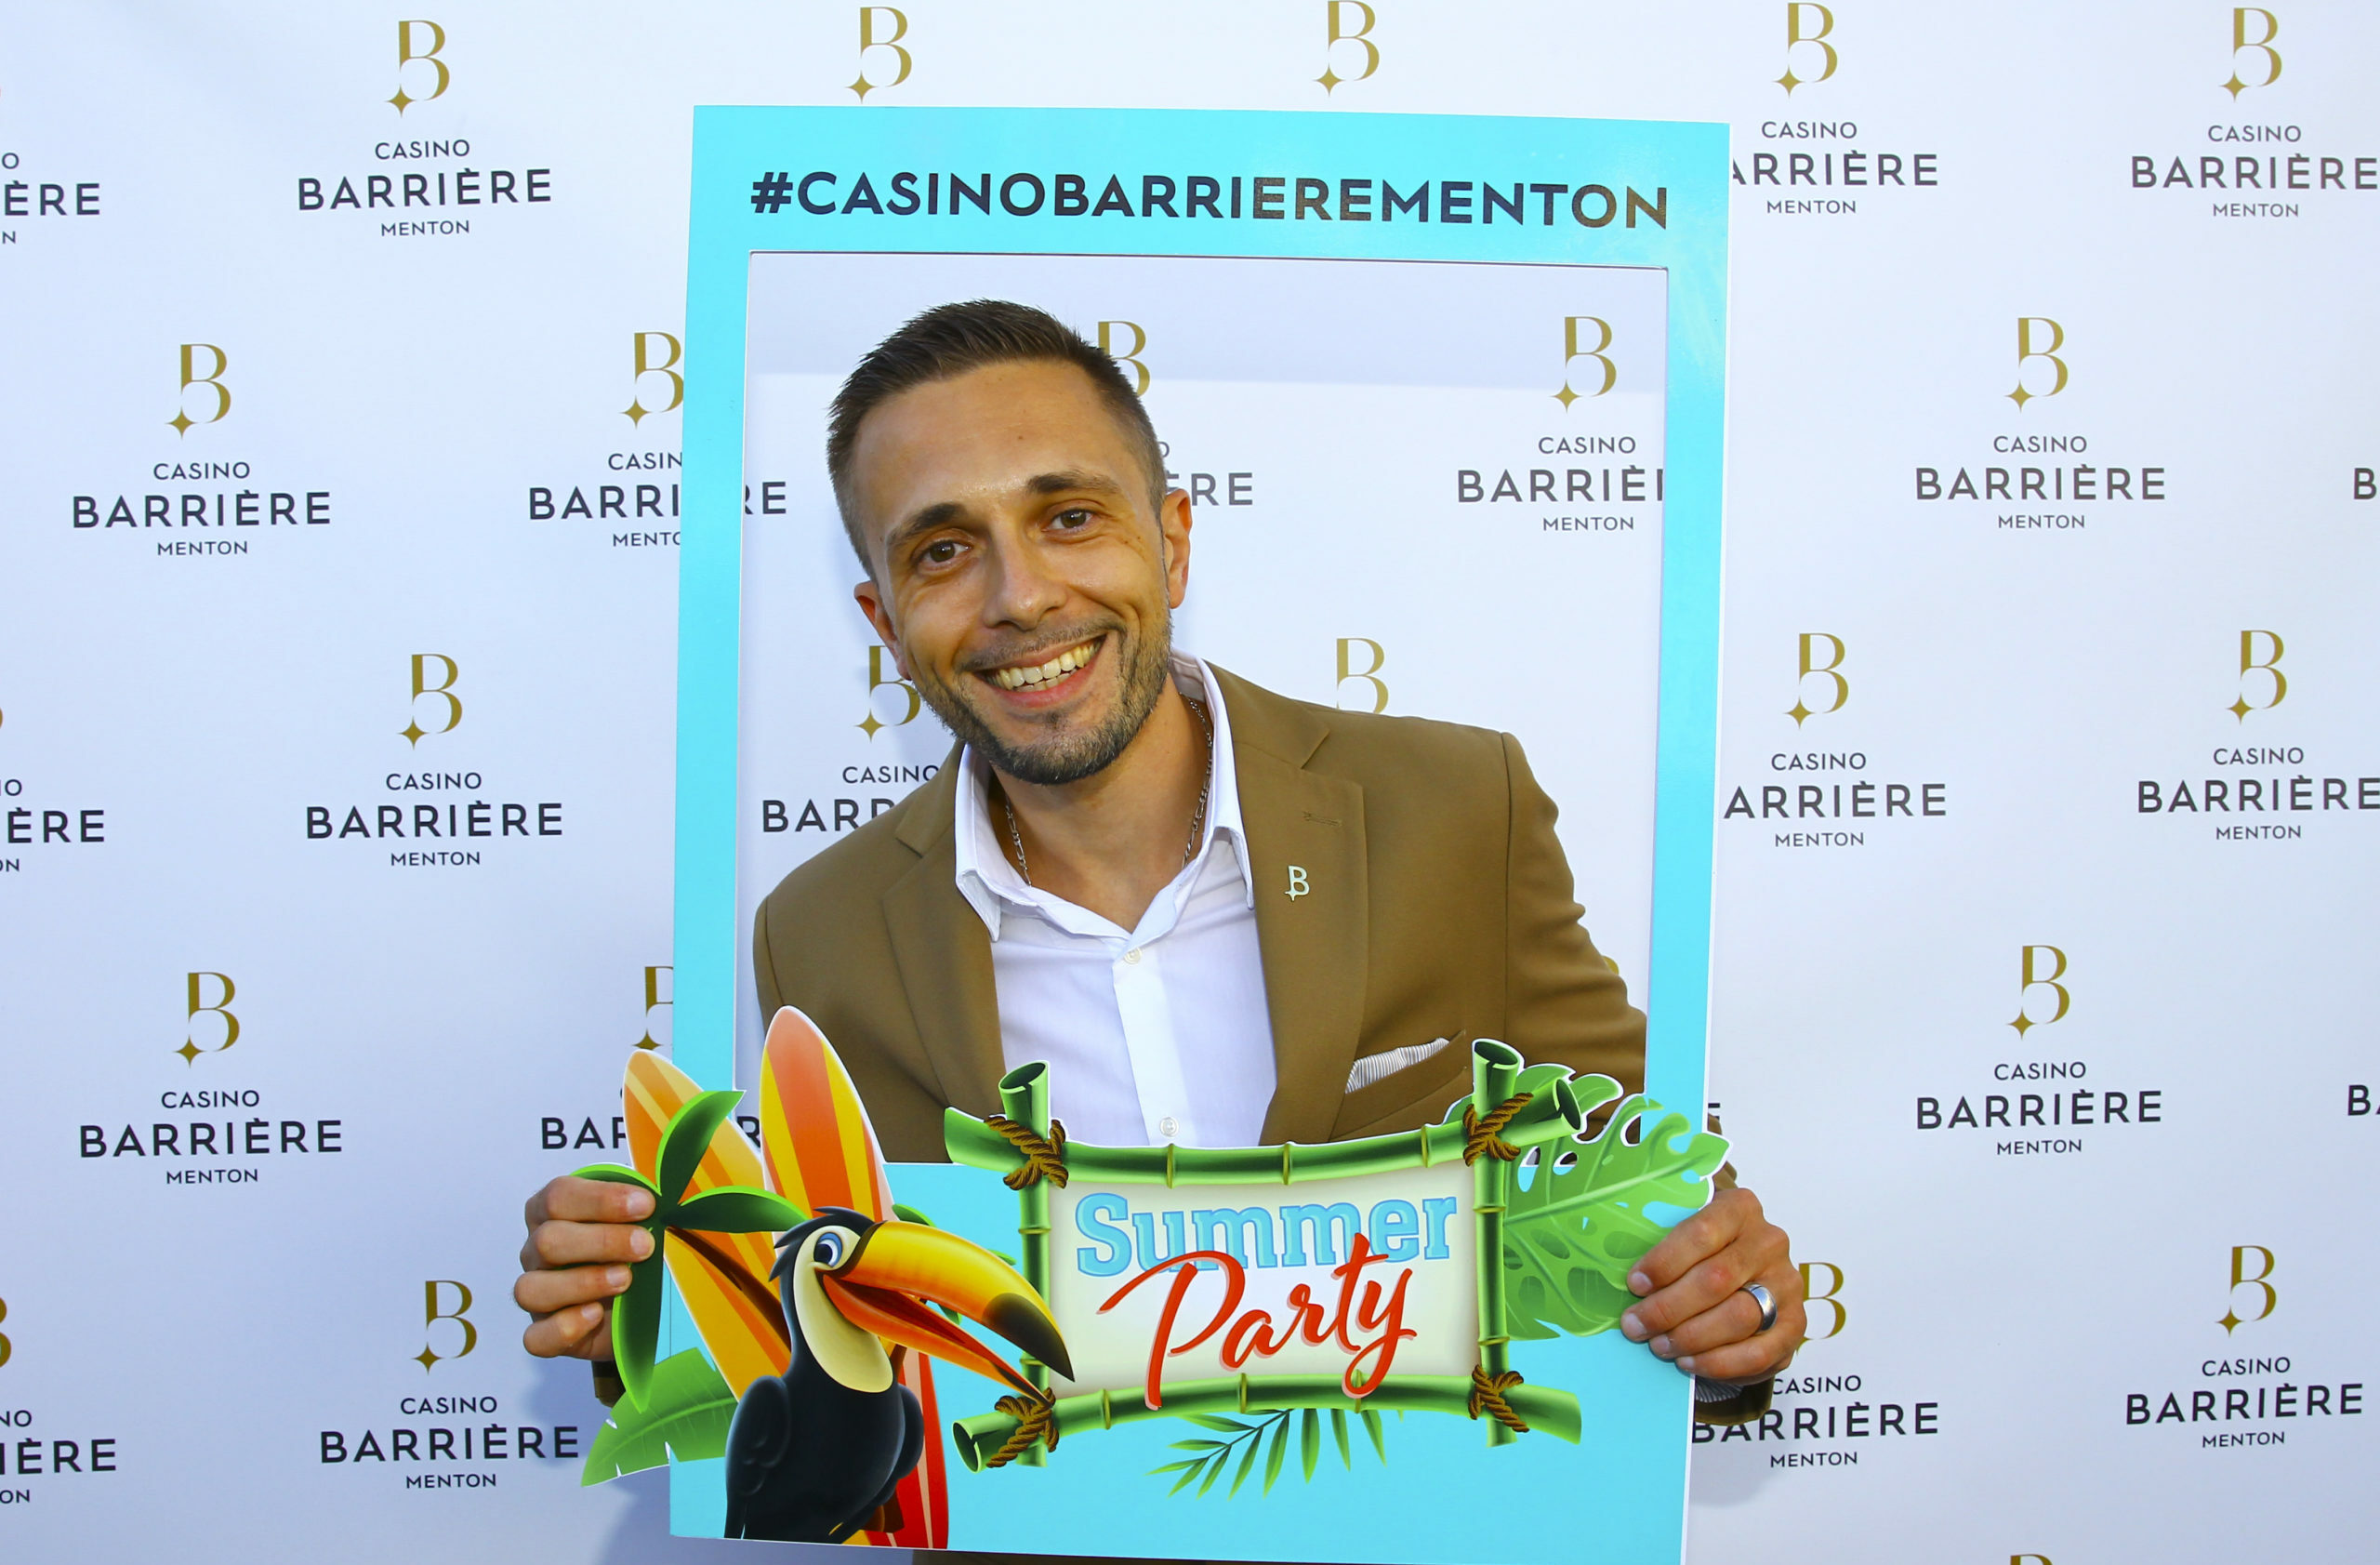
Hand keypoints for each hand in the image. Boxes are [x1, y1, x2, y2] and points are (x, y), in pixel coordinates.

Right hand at [514, 1174, 656, 1360]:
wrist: (639, 1303)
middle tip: (645, 1246)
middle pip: (548, 1240)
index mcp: (553, 1211)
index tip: (646, 1205)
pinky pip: (536, 1337)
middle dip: (603, 1241)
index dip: (602, 1199)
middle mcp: (537, 1250)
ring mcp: (536, 1293)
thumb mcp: (642, 1220)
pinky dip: (565, 1327)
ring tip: (625, 1281)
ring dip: (584, 1283)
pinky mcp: (544, 1333)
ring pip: (532, 1289)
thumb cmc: (633, 1250)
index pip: (559, 1196)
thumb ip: (646, 1206)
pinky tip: (596, 1315)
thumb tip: (668, 1198)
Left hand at [1618, 1186, 1802, 1384]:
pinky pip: (1759, 1352)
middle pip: (1716, 1279)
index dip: (1664, 1262)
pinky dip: (1719, 1363)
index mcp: (1740, 1208)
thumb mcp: (1683, 1235)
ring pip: (1738, 1317)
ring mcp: (1787, 1284)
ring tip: (1659, 1346)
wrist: (1748, 1276)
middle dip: (1668, 1308)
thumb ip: (1661, 1247)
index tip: (1633, 1285)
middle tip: (1635, 1326)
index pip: (1701, 1232)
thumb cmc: (1701, 1253)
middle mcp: (1770, 1242)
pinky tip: (1689, 1362)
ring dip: (1690, 1337)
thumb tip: (1620, 1279)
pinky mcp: (1795, 1325)